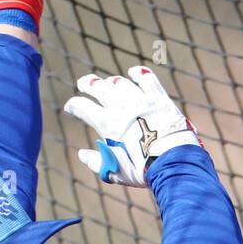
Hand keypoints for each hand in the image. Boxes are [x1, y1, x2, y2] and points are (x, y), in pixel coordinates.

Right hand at [63, 65, 204, 185]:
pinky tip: (133, 72)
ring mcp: (139, 100)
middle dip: (88, 84)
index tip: (70, 107)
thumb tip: (82, 154)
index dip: (73, 105)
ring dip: (110, 82)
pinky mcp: (157, 97)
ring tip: (107, 83)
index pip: (83, 107)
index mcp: (106, 124)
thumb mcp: (114, 171)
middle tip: (83, 83)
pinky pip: (146, 79)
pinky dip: (138, 74)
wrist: (172, 162)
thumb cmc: (142, 170)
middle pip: (99, 88)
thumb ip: (96, 161)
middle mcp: (120, 108)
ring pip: (120, 83)